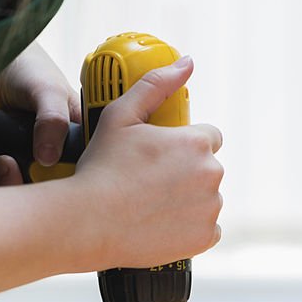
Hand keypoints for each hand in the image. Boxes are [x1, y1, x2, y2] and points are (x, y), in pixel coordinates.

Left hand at [0, 42, 80, 187]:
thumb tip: (48, 159)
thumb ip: (55, 120)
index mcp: (78, 147)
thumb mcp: (48, 90)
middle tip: (6, 162)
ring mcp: (28, 167)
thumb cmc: (30, 69)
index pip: (74, 184)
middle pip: (42, 196)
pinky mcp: (3, 169)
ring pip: (17, 195)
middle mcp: (56, 162)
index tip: (36, 173)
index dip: (56, 190)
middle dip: (18, 184)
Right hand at [72, 55, 223, 268]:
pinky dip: (191, 230)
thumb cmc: (101, 168)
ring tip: (153, 205)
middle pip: (207, 169)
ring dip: (189, 201)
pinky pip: (207, 231)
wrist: (89, 222)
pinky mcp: (204, 238)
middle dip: (186, 173)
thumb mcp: (120, 115)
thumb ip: (156, 84)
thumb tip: (186, 62)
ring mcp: (210, 208)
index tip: (164, 157)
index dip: (184, 145)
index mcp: (197, 142)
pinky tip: (164, 225)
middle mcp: (211, 174)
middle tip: (150, 184)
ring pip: (206, 200)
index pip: (208, 137)